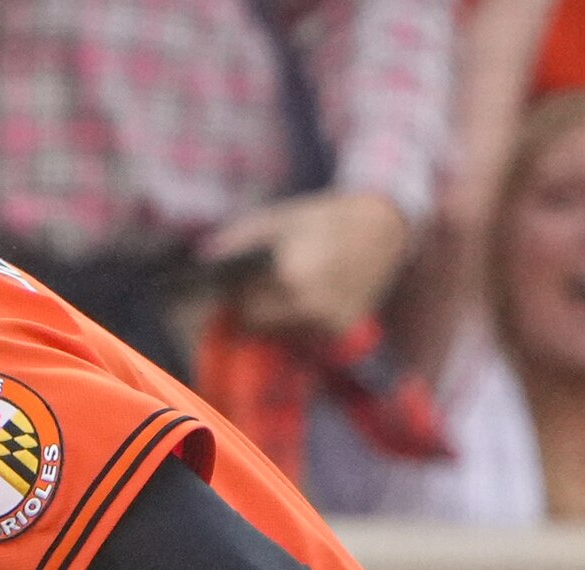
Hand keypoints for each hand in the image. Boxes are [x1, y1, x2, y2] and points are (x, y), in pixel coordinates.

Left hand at [201, 189, 411, 340]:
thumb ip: (238, 241)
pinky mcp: (343, 333)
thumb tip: (203, 260)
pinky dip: (299, 322)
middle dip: (254, 308)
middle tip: (262, 283)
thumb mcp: (278, 220)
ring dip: (276, 318)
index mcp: (292, 279)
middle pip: (260, 327)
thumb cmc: (323, 218)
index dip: (235, 296)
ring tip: (289, 284)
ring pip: (281, 335)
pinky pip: (304, 337)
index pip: (244, 310)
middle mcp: (312, 309)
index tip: (236, 283)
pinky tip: (308, 296)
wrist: (381, 228)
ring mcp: (330, 325)